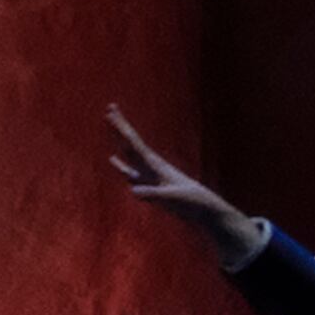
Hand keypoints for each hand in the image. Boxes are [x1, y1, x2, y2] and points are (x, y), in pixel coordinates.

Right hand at [106, 106, 265, 275]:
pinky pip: (129, 171)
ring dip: (119, 140)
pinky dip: (119, 164)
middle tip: (111, 107)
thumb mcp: (171, 198)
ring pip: (129, 153)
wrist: (203, 207)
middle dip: (120, 125)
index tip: (111, 112)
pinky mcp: (148, 184)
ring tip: (112, 126)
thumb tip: (133, 190)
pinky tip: (112, 160)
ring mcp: (149, 174)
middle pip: (130, 141)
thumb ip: (152, 193)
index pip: (133, 142)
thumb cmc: (189, 201)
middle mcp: (150, 164)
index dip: (121, 128)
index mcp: (154, 164)